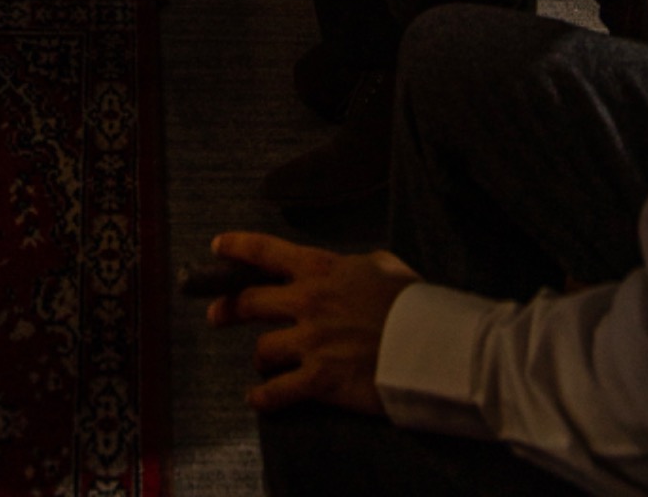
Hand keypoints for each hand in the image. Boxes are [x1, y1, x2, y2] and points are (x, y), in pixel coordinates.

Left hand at [206, 231, 418, 415]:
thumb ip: (354, 265)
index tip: (217, 247)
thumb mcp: (382, 265)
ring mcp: (310, 342)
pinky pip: (276, 392)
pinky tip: (256, 399)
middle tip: (217, 315)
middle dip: (227, 309)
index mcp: (320, 268)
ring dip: (261, 356)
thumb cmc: (412, 300)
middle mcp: (306, 301)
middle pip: (249, 302)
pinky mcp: (319, 380)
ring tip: (263, 362)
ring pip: (262, 349)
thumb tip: (348, 270)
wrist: (430, 343)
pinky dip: (263, 398)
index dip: (236, 247)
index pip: (265, 251)